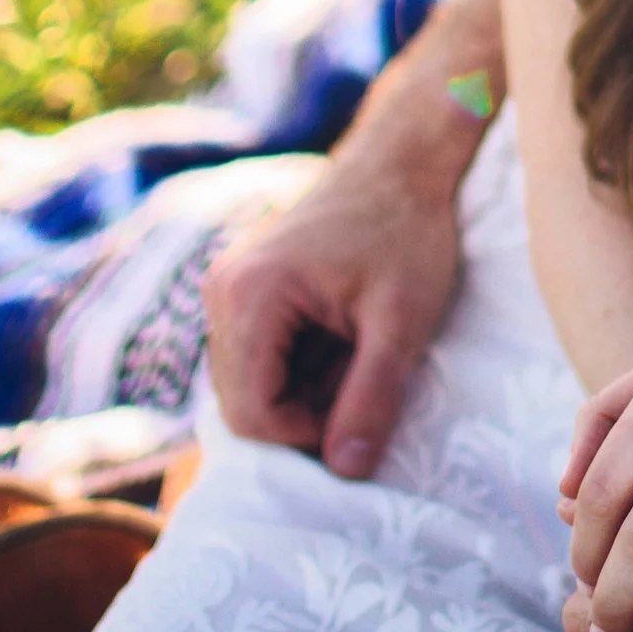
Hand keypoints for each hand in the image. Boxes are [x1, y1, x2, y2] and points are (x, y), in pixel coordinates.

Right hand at [203, 142, 462, 476]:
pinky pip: (261, 353)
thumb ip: (372, 398)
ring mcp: (229, 287)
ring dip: (306, 386)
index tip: (362, 416)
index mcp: (248, 297)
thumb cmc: (410, 229)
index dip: (307, 435)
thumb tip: (347, 474)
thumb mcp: (403, 321)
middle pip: (244, 401)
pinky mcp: (247, 287)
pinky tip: (345, 336)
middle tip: (368, 379)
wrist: (408, 158)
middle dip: (306, 409)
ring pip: (252, 381)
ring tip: (360, 349)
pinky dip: (302, 362)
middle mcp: (222, 292)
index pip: (251, 414)